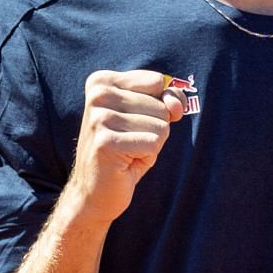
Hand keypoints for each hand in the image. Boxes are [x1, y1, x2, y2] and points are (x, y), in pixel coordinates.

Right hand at [63, 69, 186, 227]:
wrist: (96, 191)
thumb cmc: (126, 151)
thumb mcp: (150, 117)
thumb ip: (168, 100)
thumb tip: (176, 106)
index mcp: (102, 81)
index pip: (158, 81)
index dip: (160, 105)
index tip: (135, 121)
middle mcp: (98, 94)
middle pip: (161, 105)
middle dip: (154, 129)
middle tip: (129, 142)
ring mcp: (99, 118)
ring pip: (161, 125)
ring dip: (151, 144)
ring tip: (127, 151)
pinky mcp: (105, 142)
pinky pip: (154, 143)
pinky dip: (147, 157)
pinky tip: (125, 162)